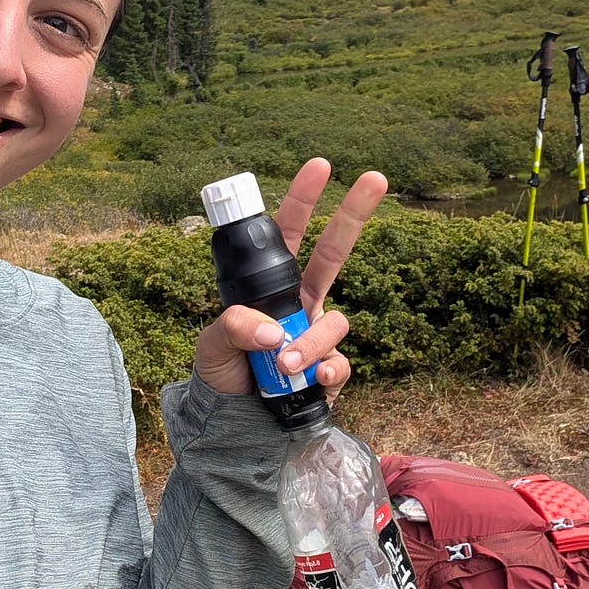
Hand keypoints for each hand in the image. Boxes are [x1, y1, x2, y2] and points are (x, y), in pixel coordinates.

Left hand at [195, 158, 388, 399]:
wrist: (235, 423)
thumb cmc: (223, 373)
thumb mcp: (213, 344)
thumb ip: (235, 328)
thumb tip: (274, 333)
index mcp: (271, 285)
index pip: (287, 234)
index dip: (302, 200)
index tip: (319, 165)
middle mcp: (301, 302)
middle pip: (335, 251)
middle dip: (354, 213)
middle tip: (376, 177)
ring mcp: (318, 334)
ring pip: (335, 321)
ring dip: (310, 342)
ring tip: (282, 365)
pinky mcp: (329, 368)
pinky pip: (340, 362)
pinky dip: (325, 371)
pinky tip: (311, 380)